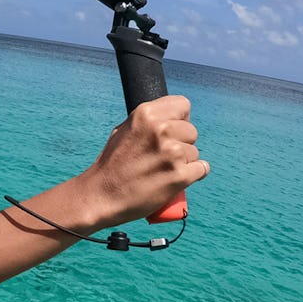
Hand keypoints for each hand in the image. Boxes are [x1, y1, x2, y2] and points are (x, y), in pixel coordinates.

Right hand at [78, 96, 208, 227]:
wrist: (101, 196)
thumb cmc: (111, 165)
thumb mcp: (123, 130)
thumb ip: (148, 122)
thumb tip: (170, 119)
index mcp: (146, 114)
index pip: (183, 105)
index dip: (179, 119)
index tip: (172, 132)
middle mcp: (160, 130)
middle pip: (192, 131)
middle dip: (182, 143)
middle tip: (163, 157)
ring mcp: (171, 153)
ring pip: (195, 152)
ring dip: (185, 162)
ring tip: (162, 171)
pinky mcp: (180, 175)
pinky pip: (202, 169)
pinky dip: (192, 175)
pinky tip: (176, 179)